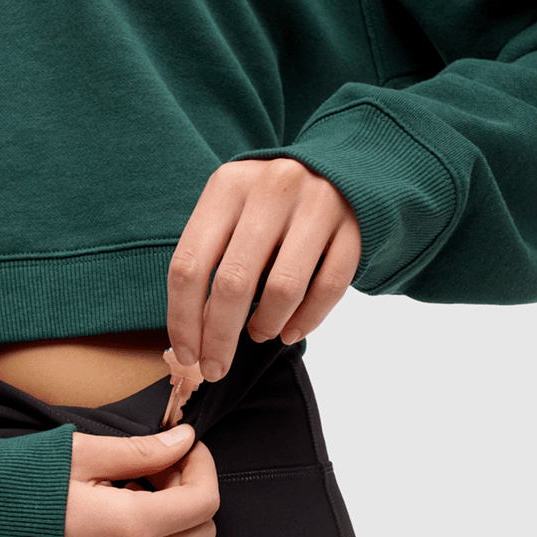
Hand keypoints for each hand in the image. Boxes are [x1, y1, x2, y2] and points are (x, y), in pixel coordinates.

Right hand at [63, 425, 219, 536]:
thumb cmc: (11, 487)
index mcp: (127, 527)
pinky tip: (116, 530)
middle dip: (190, 498)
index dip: (202, 469)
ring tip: (137, 502)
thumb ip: (141, 451)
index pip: (204, 503)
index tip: (185, 451)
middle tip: (157, 472)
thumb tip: (183, 441)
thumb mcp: (79, 455)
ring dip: (176, 534)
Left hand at [167, 158, 361, 379]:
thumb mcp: (232, 215)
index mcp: (227, 186)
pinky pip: (328, 288)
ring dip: (266, 325)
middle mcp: (271, 189)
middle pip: (233, 282)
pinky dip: (307, 321)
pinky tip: (291, 331)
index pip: (189, 265)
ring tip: (259, 333)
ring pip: (283, 289)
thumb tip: (194, 335)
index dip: (183, 320)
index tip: (187, 355)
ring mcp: (317, 205)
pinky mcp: (354, 226)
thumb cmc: (269, 206)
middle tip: (215, 368)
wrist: (339, 168)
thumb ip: (212, 261)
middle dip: (219, 338)